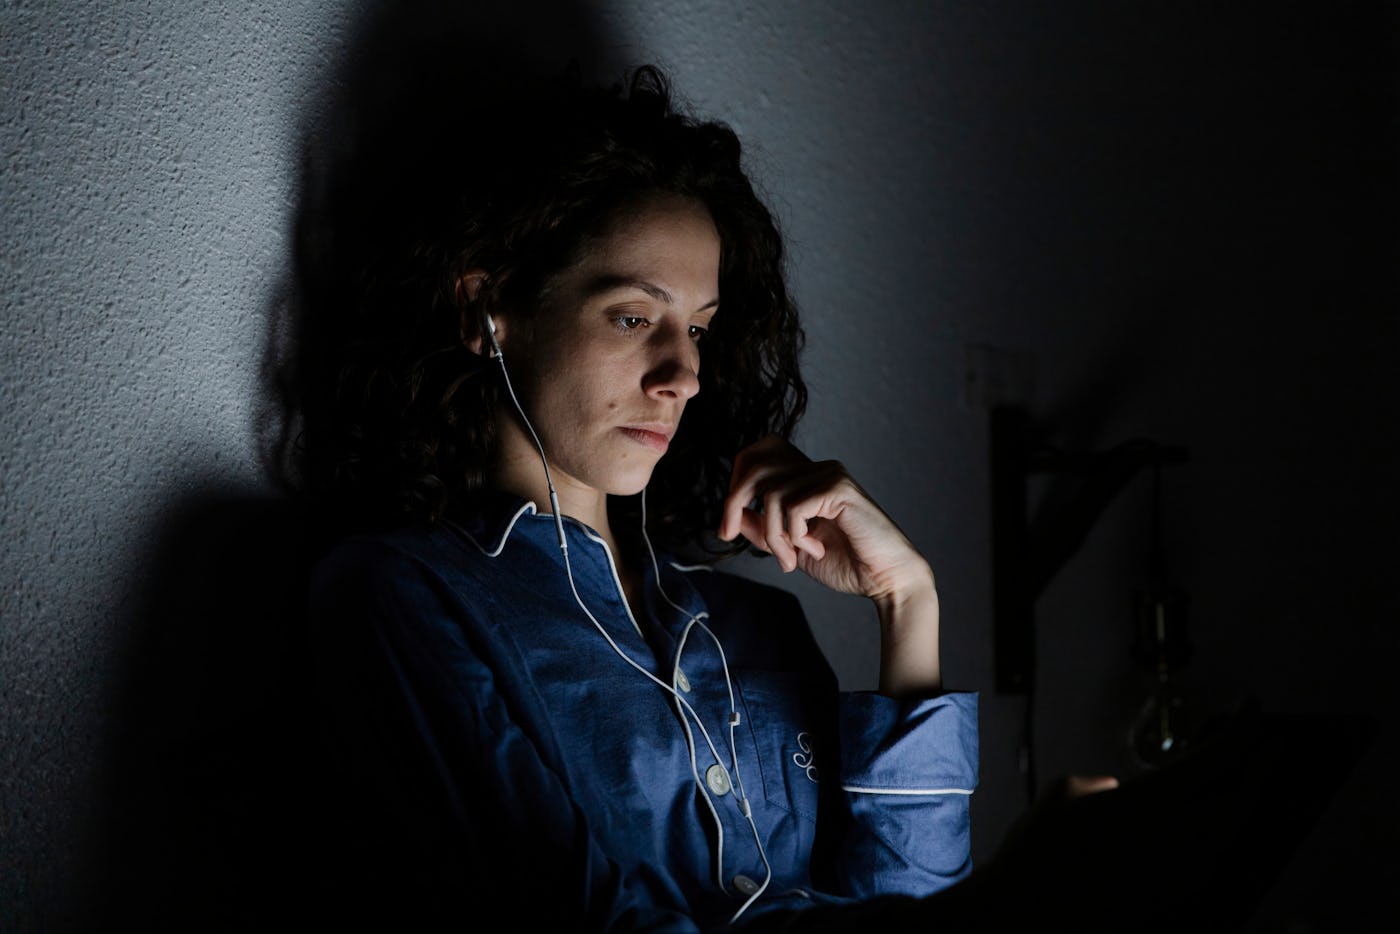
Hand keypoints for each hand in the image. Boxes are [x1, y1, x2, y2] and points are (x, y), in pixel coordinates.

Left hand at [717, 435, 930, 601]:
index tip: (728, 524)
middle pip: (756, 465)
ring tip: (791, 557)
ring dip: (773, 535)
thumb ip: (763, 529)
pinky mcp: (839, 489)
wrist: (886, 581)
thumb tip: (732, 515)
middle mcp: (818, 469)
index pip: (758, 454)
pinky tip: (815, 549)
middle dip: (733, 502)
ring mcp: (830, 475)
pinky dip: (794, 535)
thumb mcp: (791, 548)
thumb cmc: (846, 564)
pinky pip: (794, 507)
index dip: (735, 481)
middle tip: (728, 534)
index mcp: (807, 477)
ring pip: (772, 494)